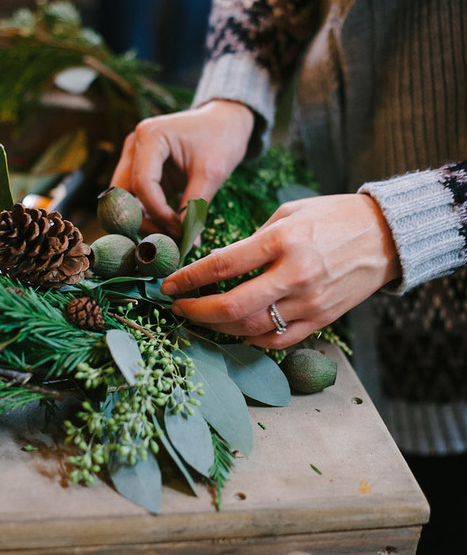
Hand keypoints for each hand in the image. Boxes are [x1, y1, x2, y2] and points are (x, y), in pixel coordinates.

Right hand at [111, 100, 254, 236]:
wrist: (226, 121)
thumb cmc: (222, 138)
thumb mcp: (212, 173)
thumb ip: (194, 207)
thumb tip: (187, 243)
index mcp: (151, 136)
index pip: (143, 184)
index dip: (159, 213)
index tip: (181, 232)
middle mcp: (135, 145)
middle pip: (125, 193)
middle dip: (143, 220)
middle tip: (167, 242)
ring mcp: (135, 157)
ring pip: (128, 199)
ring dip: (145, 220)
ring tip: (171, 237)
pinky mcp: (142, 169)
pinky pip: (138, 198)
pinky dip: (151, 215)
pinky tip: (169, 228)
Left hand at [161, 194, 400, 347]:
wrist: (385, 236)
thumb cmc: (333, 216)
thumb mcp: (288, 214)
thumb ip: (253, 241)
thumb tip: (218, 267)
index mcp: (283, 241)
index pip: (222, 266)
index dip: (188, 279)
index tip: (168, 285)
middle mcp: (295, 275)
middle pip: (232, 307)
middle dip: (196, 311)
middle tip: (177, 307)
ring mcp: (310, 302)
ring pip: (251, 329)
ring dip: (218, 328)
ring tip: (201, 319)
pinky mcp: (322, 320)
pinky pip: (277, 340)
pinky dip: (250, 338)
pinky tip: (235, 329)